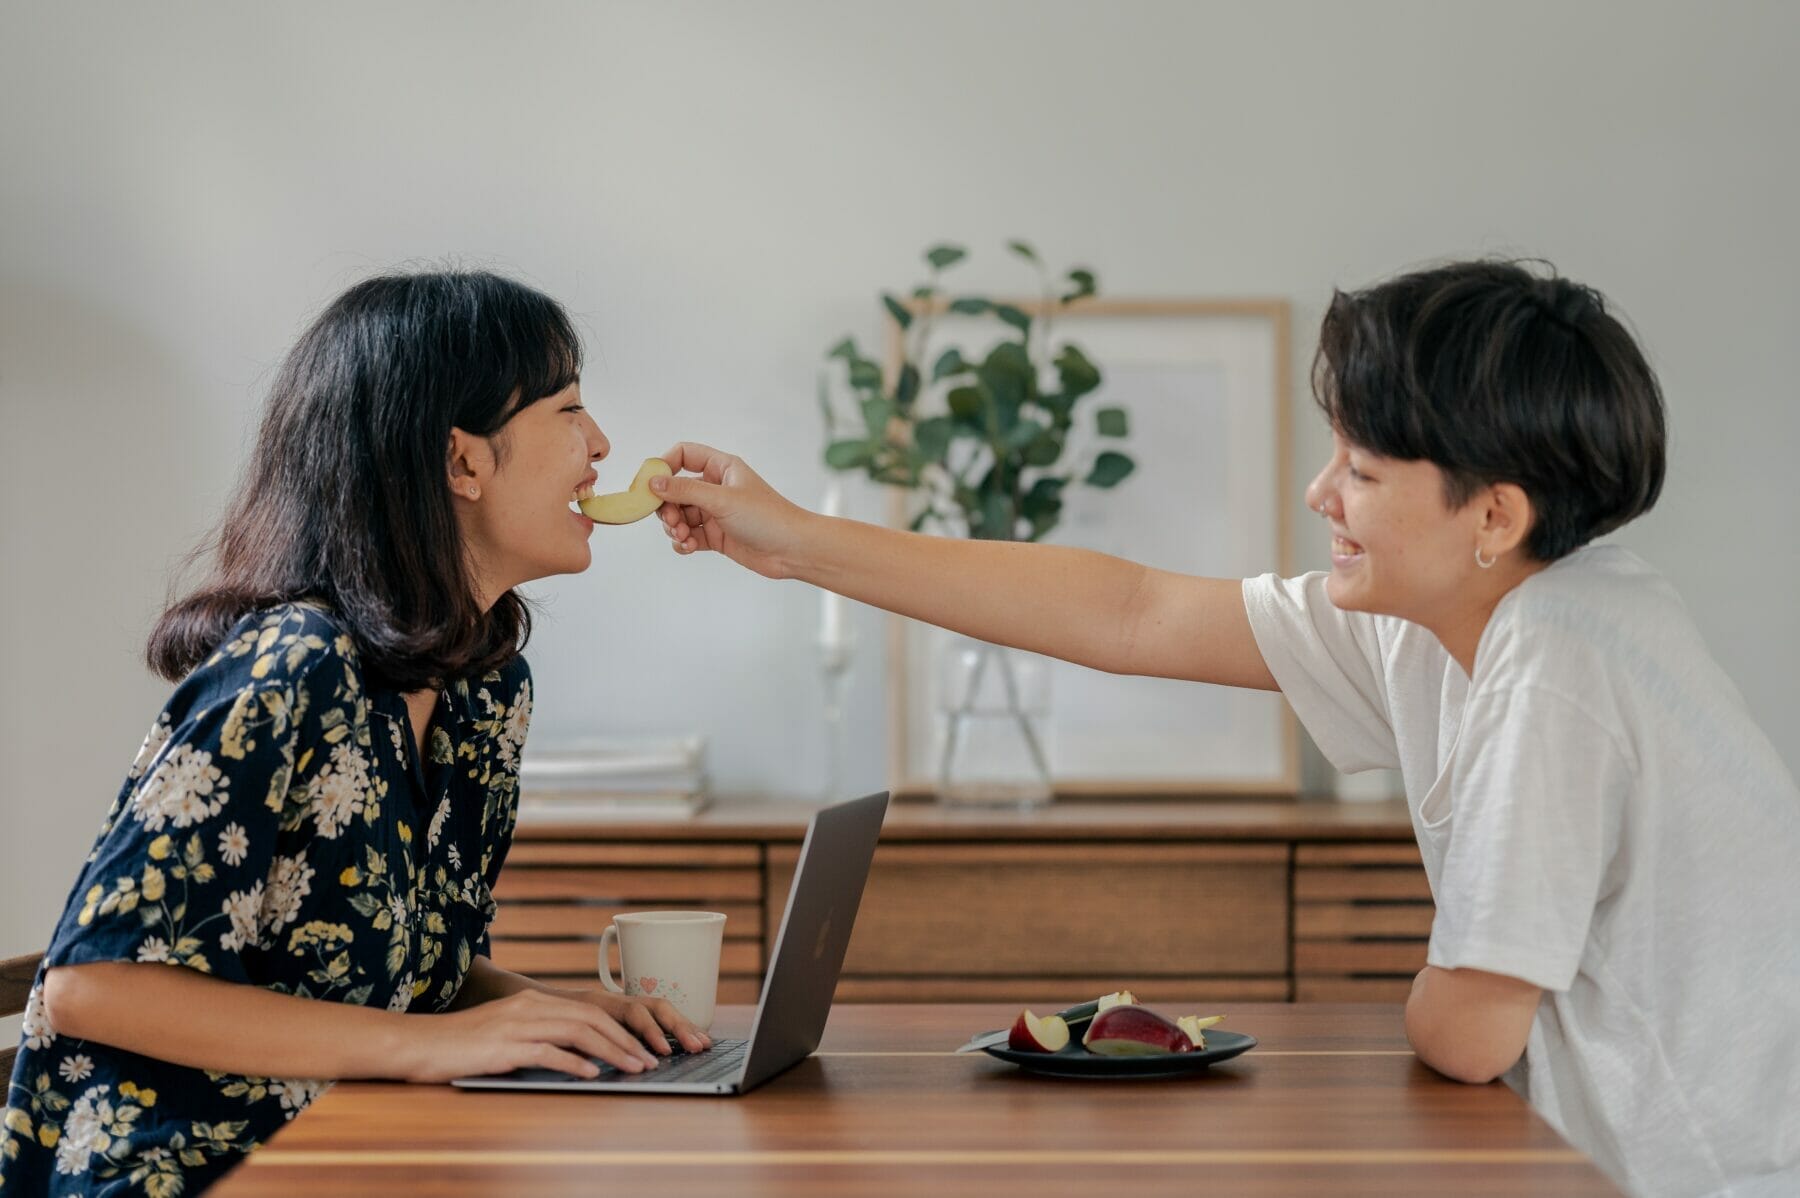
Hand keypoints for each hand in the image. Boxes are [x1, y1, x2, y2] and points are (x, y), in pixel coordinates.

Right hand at [405, 988, 693, 1082]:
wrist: (417, 1043)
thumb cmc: (461, 1045)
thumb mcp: (507, 1034)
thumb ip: (540, 1038)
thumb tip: (578, 1057)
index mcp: (533, 1001)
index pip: (589, 1012)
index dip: (621, 1030)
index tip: (643, 1049)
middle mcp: (530, 1006)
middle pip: (592, 1019)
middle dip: (626, 1041)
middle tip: (650, 1061)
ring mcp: (517, 1025)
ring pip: (578, 1033)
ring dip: (611, 1052)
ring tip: (633, 1068)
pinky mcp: (504, 1046)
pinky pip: (548, 1051)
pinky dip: (575, 1063)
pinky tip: (593, 1075)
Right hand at [653, 442, 811, 578]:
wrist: (792, 550)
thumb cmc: (767, 517)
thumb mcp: (722, 500)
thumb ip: (685, 491)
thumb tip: (653, 482)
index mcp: (722, 468)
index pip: (684, 455)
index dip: (664, 466)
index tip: (650, 484)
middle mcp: (717, 488)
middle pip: (675, 490)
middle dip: (667, 507)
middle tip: (671, 521)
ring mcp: (716, 512)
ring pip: (680, 515)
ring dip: (675, 527)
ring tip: (683, 537)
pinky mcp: (717, 536)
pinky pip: (689, 535)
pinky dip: (684, 542)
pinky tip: (689, 547)